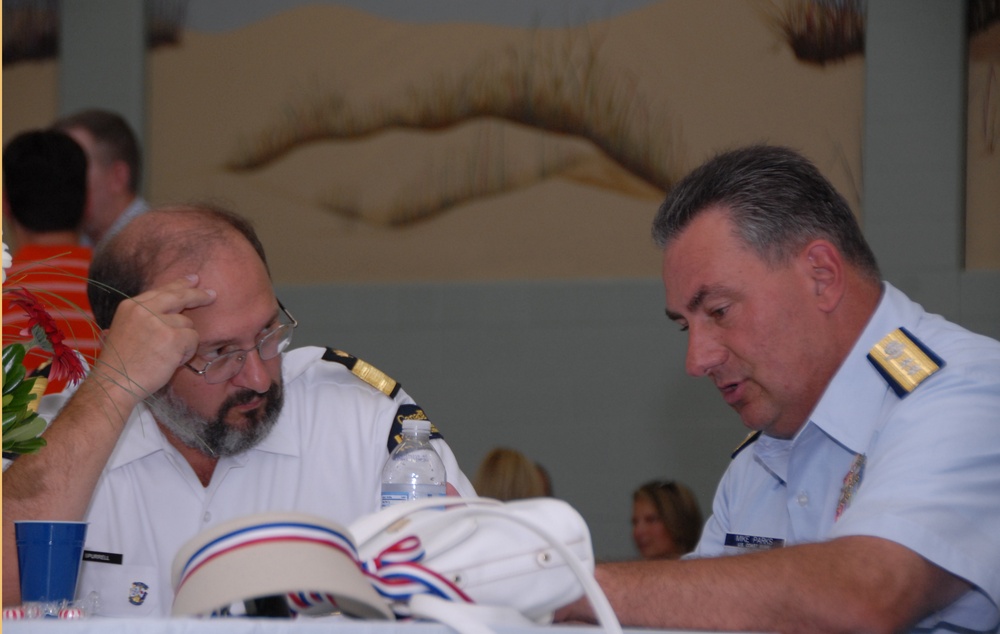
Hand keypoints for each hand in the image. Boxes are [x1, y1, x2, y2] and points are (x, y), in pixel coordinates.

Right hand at [94, 275, 215, 396]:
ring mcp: (159, 322)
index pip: (161, 290)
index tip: (193, 279)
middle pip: (179, 296)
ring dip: (183, 342)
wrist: (115, 383)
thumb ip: (144, 318)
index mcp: (130, 306)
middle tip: (212, 294)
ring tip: (164, 356)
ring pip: (188, 325)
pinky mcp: (173, 337)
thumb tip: (168, 310)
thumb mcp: (124, 330)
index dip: (178, 284)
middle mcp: (144, 310)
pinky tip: (171, 361)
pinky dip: (187, 352)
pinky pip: (193, 339)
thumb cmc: (121, 365)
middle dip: (197, 295)